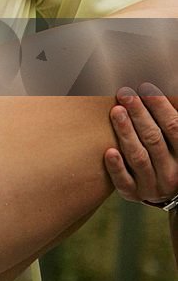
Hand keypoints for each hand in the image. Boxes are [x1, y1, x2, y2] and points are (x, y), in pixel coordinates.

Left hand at [104, 84, 177, 203]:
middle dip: (139, 114)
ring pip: (139, 158)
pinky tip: (109, 151)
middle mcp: (172, 173)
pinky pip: (124, 182)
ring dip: (126, 133)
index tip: (145, 88)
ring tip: (116, 112)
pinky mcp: (133, 194)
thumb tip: (161, 86)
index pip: (174, 128)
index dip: (160, 106)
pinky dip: (116, 167)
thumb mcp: (173, 141)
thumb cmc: (165, 154)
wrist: (160, 190)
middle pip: (154, 140)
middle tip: (125, 94)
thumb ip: (168, 120)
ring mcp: (152, 186)